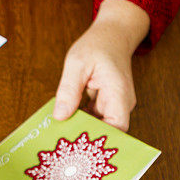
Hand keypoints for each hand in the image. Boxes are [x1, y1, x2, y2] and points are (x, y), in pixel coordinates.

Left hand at [53, 0, 150, 131]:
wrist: (112, 33)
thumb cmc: (99, 44)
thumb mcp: (77, 64)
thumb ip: (69, 90)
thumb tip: (60, 116)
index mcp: (118, 93)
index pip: (117, 128)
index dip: (100, 139)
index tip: (79, 145)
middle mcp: (120, 103)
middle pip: (106, 130)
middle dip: (85, 137)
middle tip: (62, 141)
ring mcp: (113, 104)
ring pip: (97, 126)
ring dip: (80, 129)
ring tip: (59, 133)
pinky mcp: (104, 104)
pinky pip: (92, 118)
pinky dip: (79, 120)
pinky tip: (64, 122)